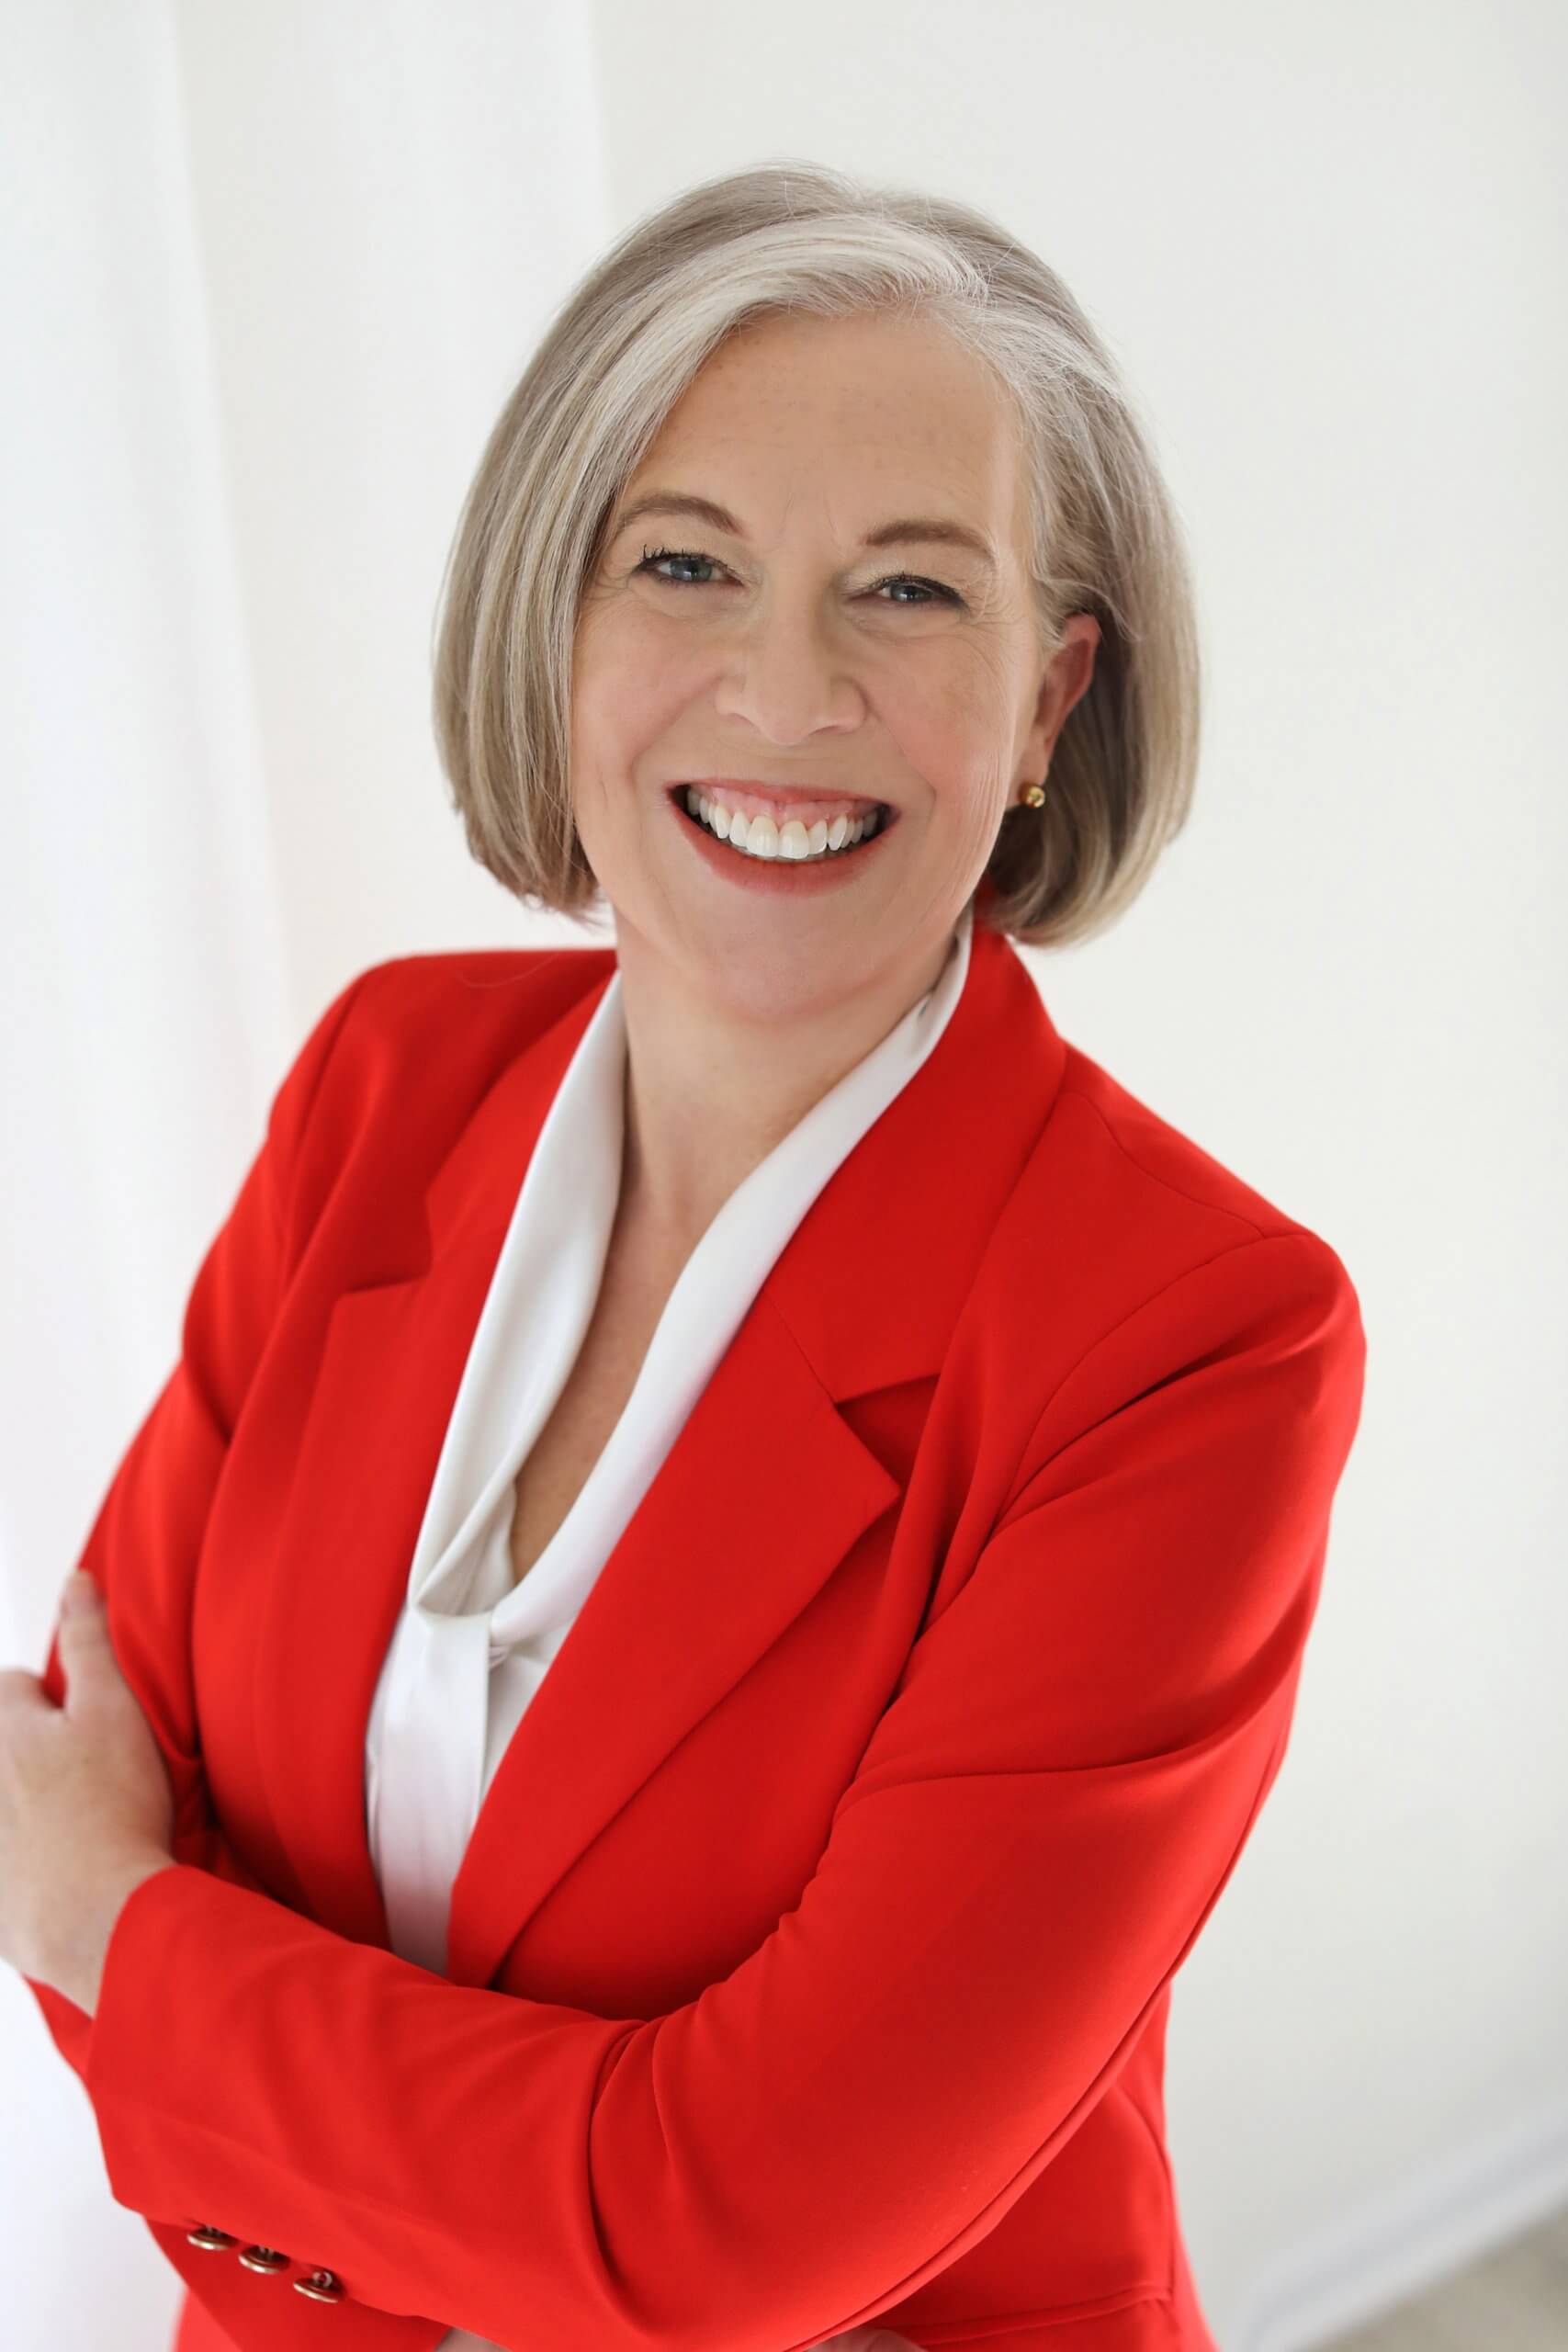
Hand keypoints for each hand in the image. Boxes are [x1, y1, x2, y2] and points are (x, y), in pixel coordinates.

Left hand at [0, 1569, 176, 2003]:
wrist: (99, 1917)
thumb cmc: (115, 1808)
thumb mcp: (113, 1708)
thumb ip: (90, 1640)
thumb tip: (75, 1580)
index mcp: (7, 1731)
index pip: (12, 1685)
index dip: (49, 1698)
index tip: (80, 1724)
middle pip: (3, 1745)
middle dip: (27, 1750)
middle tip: (78, 1774)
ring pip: (5, 1802)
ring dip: (22, 1804)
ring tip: (67, 1822)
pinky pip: (5, 1861)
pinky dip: (18, 1858)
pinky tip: (48, 1871)